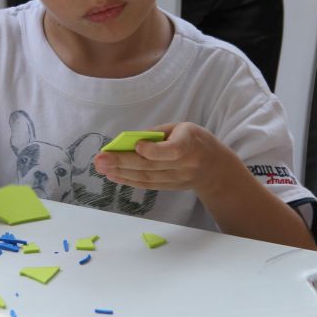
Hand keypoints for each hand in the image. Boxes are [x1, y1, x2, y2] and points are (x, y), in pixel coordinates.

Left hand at [93, 123, 228, 193]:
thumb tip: (129, 141)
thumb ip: (157, 134)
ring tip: (101, 167)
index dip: (153, 150)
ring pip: (146, 178)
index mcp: (190, 144)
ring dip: (121, 173)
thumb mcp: (181, 128)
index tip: (136, 146)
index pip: (172, 151)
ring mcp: (178, 180)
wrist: (215, 167)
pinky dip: (128, 180)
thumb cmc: (193, 140)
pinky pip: (147, 185)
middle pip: (151, 166)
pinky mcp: (171, 188)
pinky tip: (112, 175)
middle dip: (123, 162)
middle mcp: (185, 165)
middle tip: (100, 159)